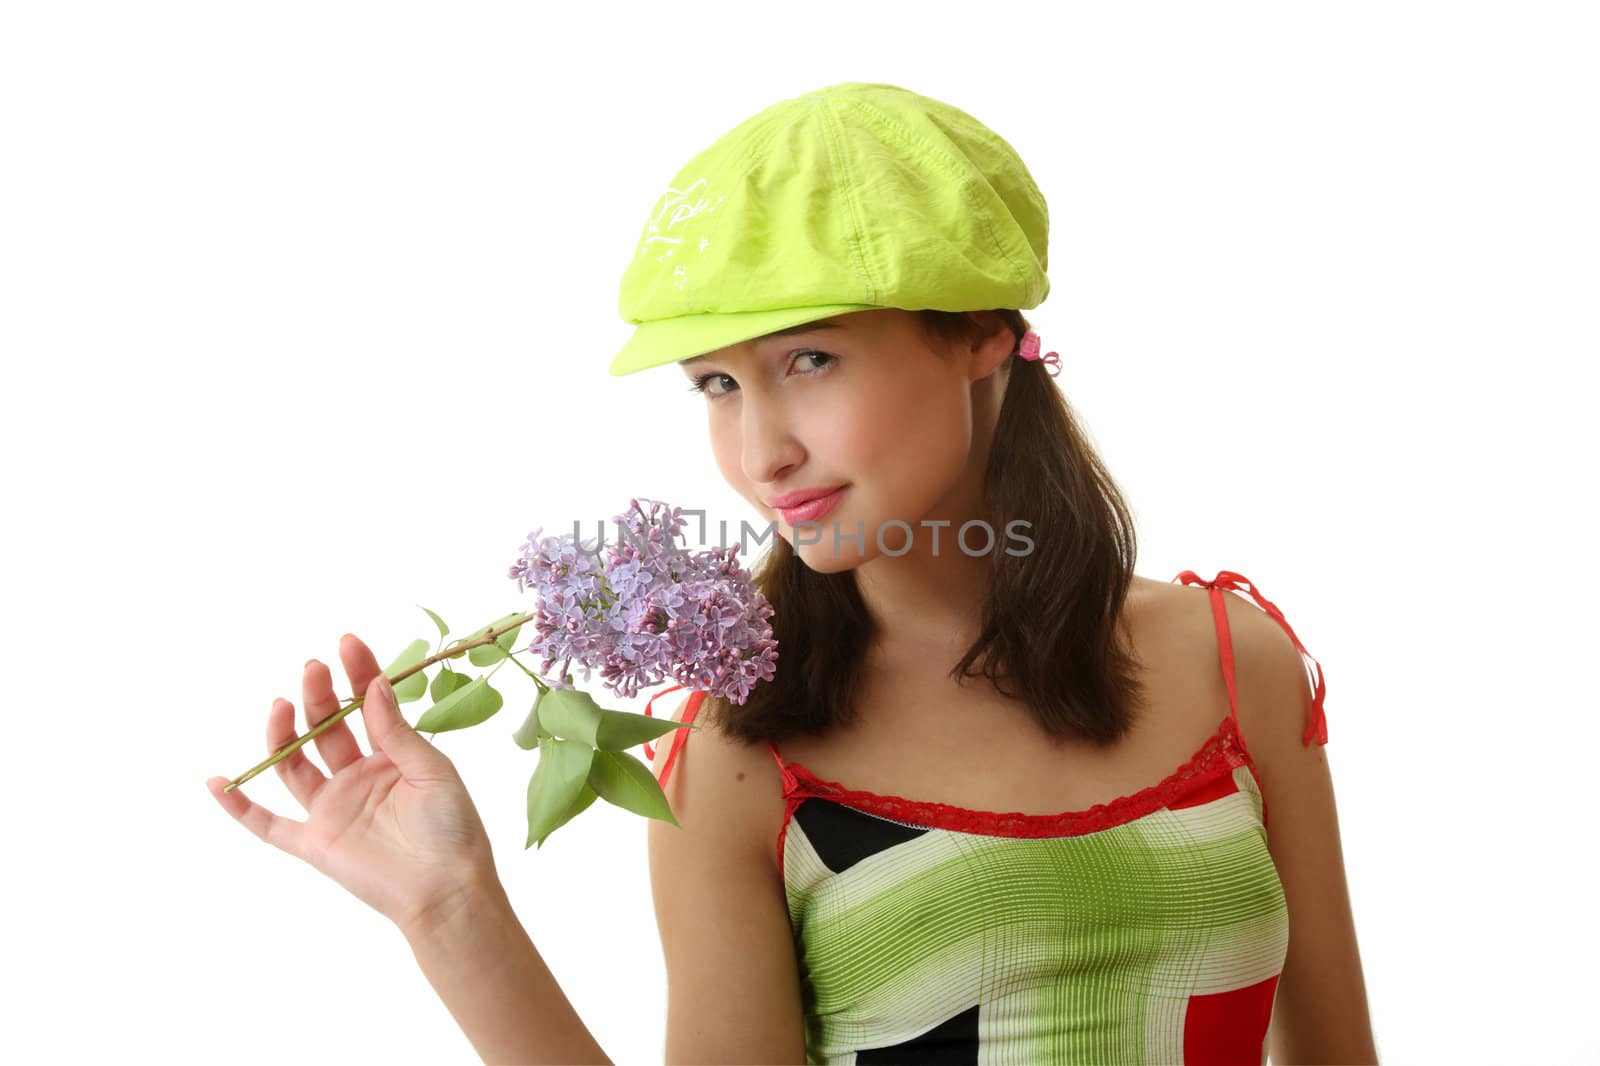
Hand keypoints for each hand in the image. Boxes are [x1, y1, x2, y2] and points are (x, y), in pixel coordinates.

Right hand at [206, 633, 500, 935]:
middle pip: (326, 729)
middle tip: (314, 668)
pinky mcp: (313, 843)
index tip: (347, 642)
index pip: (367, 705)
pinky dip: (239, 805)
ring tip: (280, 704)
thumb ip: (396, 731)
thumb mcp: (431, 770)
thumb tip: (374, 685)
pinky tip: (217, 781)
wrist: (447, 890)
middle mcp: (356, 777)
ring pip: (293, 764)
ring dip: (282, 734)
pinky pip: (267, 824)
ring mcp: (332, 809)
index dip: (357, 673)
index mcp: (391, 756)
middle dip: (319, 696)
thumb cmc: (452, 828)